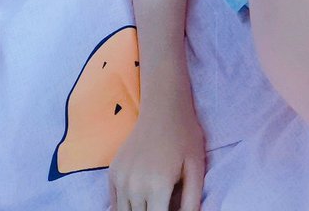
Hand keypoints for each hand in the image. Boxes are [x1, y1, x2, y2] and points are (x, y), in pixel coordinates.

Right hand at [108, 92, 205, 210]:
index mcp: (158, 185)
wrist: (163, 107)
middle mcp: (134, 185)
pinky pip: (115, 204)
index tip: (170, 208)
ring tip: (154, 199)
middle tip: (164, 202)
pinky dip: (125, 207)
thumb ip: (191, 202)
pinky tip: (141, 198)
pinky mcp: (113, 173)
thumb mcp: (196, 168)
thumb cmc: (184, 136)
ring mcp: (121, 178)